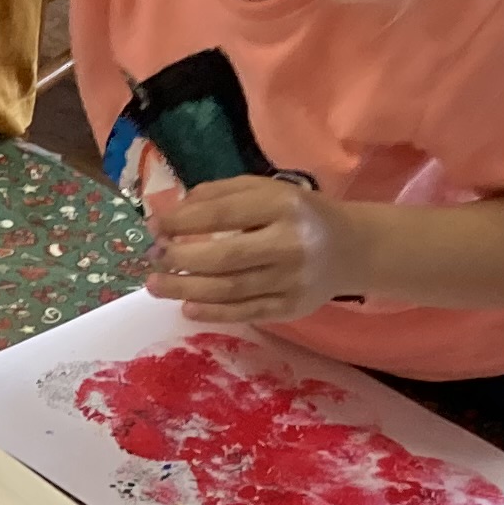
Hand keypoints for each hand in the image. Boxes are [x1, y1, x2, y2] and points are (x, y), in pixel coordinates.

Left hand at [143, 173, 354, 326]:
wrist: (351, 248)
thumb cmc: (297, 215)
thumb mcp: (265, 191)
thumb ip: (220, 196)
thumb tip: (172, 213)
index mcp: (283, 206)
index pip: (223, 214)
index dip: (182, 221)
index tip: (154, 226)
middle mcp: (290, 243)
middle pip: (225, 256)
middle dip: (180, 258)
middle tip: (152, 258)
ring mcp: (292, 280)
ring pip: (231, 289)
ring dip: (187, 288)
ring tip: (156, 285)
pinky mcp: (292, 307)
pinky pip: (246, 312)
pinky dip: (213, 313)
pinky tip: (187, 307)